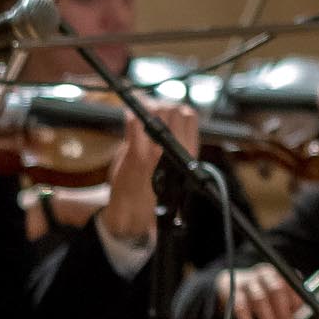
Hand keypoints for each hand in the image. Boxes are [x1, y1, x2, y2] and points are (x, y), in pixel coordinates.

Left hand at [101, 100, 194, 245]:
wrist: (133, 213)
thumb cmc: (150, 189)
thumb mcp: (173, 166)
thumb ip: (174, 142)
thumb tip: (172, 116)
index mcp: (188, 153)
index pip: (189, 115)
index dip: (175, 109)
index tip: (165, 113)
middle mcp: (176, 152)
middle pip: (173, 109)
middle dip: (161, 106)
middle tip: (150, 114)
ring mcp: (155, 152)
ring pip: (157, 112)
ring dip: (146, 109)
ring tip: (140, 116)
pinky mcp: (136, 155)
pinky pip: (135, 122)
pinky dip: (130, 116)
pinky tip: (129, 118)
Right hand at [218, 262, 301, 318]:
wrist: (229, 286)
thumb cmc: (260, 296)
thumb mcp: (274, 297)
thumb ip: (287, 307)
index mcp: (278, 273)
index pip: (291, 283)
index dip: (295, 301)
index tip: (297, 317)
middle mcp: (263, 274)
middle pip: (276, 289)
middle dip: (283, 310)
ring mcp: (246, 281)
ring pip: (259, 298)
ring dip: (268, 318)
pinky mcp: (229, 290)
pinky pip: (240, 307)